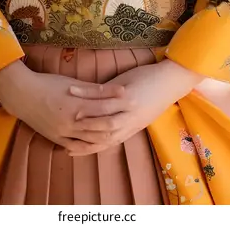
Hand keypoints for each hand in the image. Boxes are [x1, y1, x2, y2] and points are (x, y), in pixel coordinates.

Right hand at [0, 60, 128, 149]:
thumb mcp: (72, 82)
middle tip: (131, 116)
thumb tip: (118, 89)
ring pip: (92, 140)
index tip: (132, 98)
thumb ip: (95, 89)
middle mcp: (72, 123)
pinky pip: (77, 147)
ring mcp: (64, 133)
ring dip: (107, 136)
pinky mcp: (57, 139)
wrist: (22, 95)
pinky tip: (98, 143)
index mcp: (77, 106)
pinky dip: (89, 146)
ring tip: (120, 130)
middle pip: (101, 127)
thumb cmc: (48, 84)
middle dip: (118, 122)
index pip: (105, 108)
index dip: (119, 104)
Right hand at [65, 59, 197, 156]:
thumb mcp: (134, 110)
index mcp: (129, 129)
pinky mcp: (128, 96)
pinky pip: (102, 97)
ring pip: (100, 119)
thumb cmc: (151, 94)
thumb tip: (100, 118)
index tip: (69, 148)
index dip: (86, 147)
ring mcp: (128, 110)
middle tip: (60, 132)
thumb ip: (118, 117)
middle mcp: (127, 124)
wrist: (170, 81)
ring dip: (80, 116)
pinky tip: (71, 90)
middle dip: (79, 135)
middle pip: (100, 135)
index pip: (104, 143)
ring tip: (62, 112)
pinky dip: (85, 94)